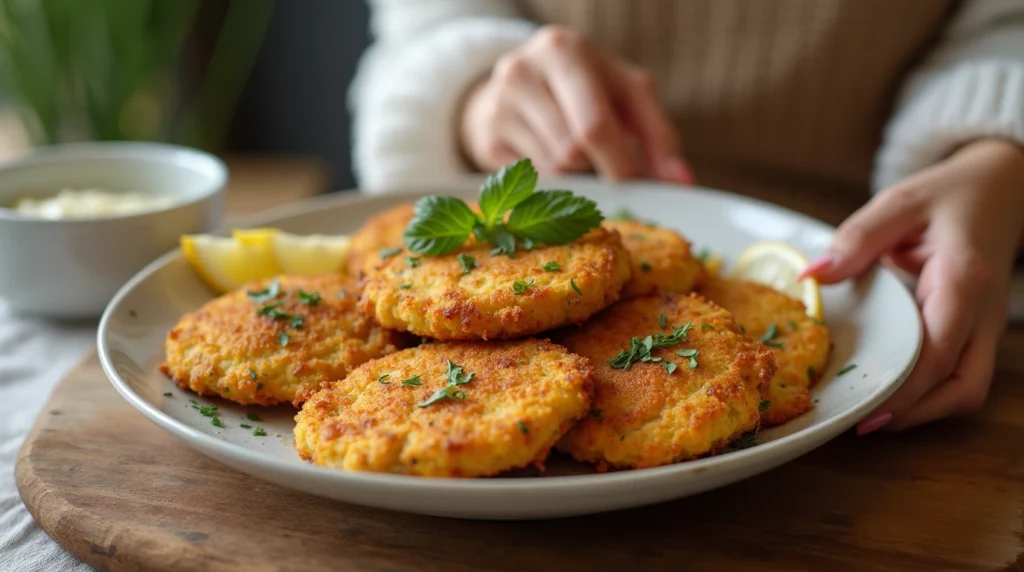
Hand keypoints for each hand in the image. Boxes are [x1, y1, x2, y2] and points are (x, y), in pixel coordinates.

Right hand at [459, 25, 691, 183]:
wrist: (518, 83)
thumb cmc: (584, 89)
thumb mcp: (624, 94)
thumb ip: (657, 134)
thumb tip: (680, 181)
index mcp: (564, 49)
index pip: (595, 124)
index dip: (621, 164)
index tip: (639, 187)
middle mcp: (522, 71)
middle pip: (571, 150)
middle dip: (598, 169)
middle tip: (610, 172)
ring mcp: (497, 105)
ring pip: (552, 168)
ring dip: (575, 173)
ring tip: (575, 151)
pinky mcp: (485, 138)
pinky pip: (529, 180)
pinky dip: (550, 179)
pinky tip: (549, 155)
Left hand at [802, 139, 1023, 432]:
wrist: (999, 189)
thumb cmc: (947, 195)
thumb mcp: (899, 202)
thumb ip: (856, 238)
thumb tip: (812, 276)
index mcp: (963, 279)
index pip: (939, 349)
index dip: (904, 386)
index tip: (865, 406)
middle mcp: (983, 311)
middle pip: (964, 385)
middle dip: (915, 411)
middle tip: (863, 422)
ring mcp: (987, 326)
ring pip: (968, 388)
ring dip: (925, 410)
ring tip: (873, 415)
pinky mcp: (979, 331)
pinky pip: (963, 375)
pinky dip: (932, 394)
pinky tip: (893, 393)